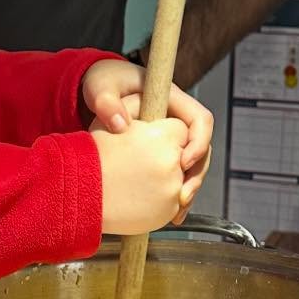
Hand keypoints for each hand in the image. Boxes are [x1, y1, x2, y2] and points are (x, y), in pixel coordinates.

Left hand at [81, 59, 213, 220]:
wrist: (97, 93)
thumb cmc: (102, 84)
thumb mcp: (100, 86)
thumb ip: (106, 101)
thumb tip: (121, 124)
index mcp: (172, 100)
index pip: (201, 120)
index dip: (198, 143)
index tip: (183, 163)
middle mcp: (177, 120)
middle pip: (202, 148)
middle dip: (196, 175)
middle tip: (183, 197)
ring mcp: (172, 139)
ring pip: (192, 166)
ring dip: (189, 190)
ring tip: (178, 213)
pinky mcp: (163, 154)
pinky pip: (176, 174)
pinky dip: (174, 193)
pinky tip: (169, 214)